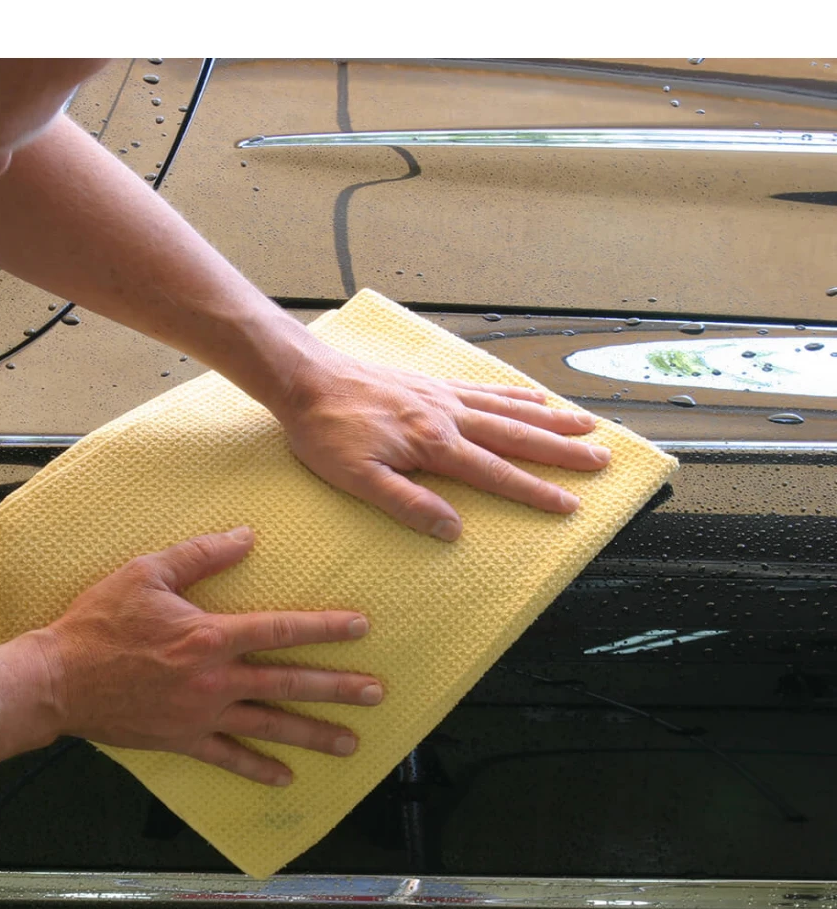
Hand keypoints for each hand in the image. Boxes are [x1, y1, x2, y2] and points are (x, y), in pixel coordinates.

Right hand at [27, 527, 381, 785]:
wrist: (56, 679)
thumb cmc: (98, 622)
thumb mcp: (147, 572)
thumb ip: (201, 554)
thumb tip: (246, 536)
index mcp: (210, 636)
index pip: (280, 629)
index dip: (324, 627)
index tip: (360, 628)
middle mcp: (214, 679)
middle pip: (288, 683)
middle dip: (337, 688)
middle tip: (375, 694)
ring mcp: (201, 715)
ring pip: (269, 725)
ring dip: (313, 734)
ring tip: (351, 743)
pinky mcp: (182, 740)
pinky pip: (229, 757)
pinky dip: (258, 769)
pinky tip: (285, 778)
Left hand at [281, 356, 611, 539]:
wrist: (305, 379)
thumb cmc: (325, 433)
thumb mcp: (357, 480)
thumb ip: (407, 504)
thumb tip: (453, 530)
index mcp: (434, 445)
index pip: (496, 474)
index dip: (535, 492)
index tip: (570, 506)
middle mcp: (447, 416)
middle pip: (517, 436)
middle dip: (563, 451)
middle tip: (603, 460)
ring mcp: (442, 396)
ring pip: (508, 409)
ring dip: (550, 420)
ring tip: (587, 426)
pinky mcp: (431, 383)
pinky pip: (484, 388)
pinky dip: (514, 394)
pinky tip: (534, 398)